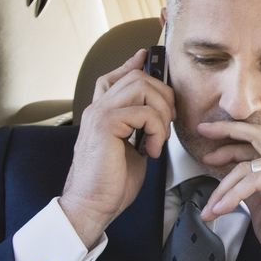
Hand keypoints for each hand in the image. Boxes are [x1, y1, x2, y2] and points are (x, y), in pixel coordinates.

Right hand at [60, 49, 174, 247]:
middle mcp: (97, 108)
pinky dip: (158, 131)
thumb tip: (160, 115)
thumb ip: (140, 127)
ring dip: (163, 113)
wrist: (92, 205)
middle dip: (164, 96)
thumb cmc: (111, 182)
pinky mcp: (105, 124)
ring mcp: (99, 113)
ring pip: (143, 88)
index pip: (115, 77)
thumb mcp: (133, 147)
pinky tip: (151, 151)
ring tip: (159, 140)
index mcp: (102, 113)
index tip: (146, 55)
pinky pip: (145, 112)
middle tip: (168, 123)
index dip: (132, 64)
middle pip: (138, 78)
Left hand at [196, 120, 260, 260]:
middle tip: (203, 130)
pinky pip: (253, 180)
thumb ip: (251, 194)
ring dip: (222, 187)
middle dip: (227, 130)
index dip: (231, 143)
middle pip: (256, 135)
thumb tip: (232, 186)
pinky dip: (233, 195)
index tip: (208, 152)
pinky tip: (221, 209)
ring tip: (209, 209)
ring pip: (247, 165)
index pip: (256, 144)